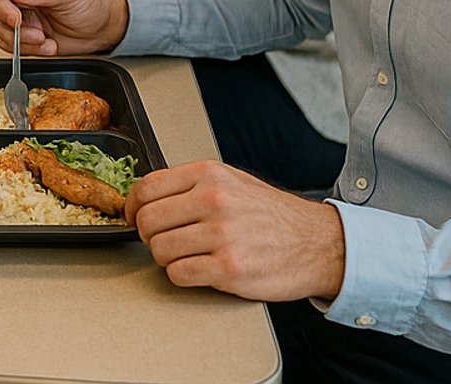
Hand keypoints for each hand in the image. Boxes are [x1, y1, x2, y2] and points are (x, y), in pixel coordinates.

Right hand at [0, 0, 128, 55]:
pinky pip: (8, 42)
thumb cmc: (91, 1)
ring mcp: (20, 12)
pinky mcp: (23, 33)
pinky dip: (24, 48)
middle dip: (3, 11)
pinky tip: (46, 44)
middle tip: (18, 21)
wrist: (102, 28)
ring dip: (16, 35)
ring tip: (41, 37)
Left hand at [127, 161, 345, 302]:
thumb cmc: (273, 215)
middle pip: (148, 220)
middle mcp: (214, 201)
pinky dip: (181, 276)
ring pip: (159, 249)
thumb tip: (148, 196)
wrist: (319, 244)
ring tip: (186, 256)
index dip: (132, 207)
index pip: (146, 187)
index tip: (133, 217)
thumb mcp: (232, 181)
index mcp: (209, 175)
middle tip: (161, 240)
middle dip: (148, 235)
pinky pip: (179, 274)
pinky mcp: (230, 269)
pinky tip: (198, 270)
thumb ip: (191, 184)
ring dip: (166, 258)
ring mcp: (222, 235)